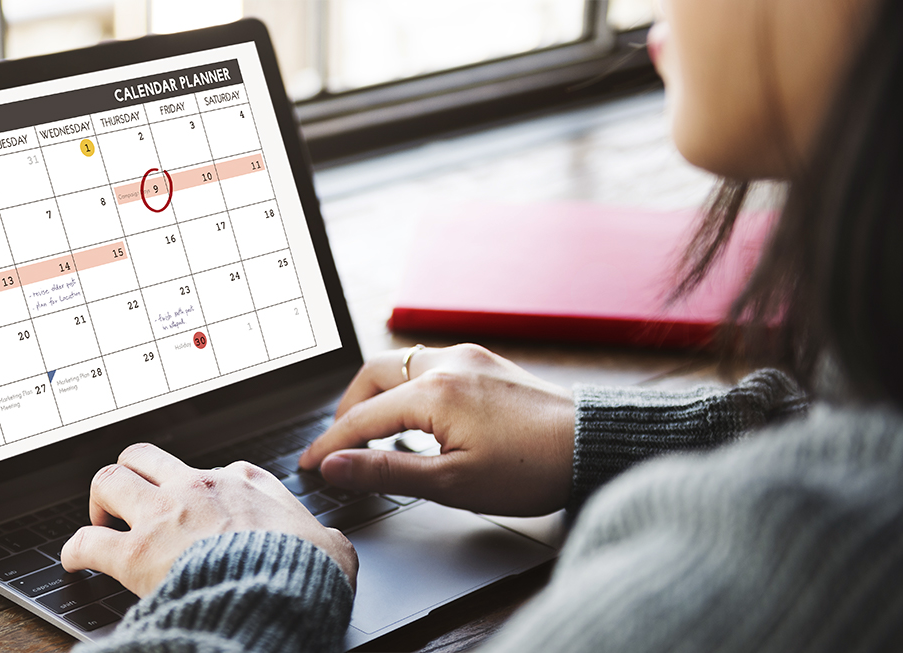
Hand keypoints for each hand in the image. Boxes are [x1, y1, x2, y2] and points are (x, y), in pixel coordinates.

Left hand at [62, 443, 357, 596]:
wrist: (279, 594)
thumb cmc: (305, 572)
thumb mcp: (331, 546)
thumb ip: (324, 538)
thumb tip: (332, 548)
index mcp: (245, 483)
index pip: (213, 470)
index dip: (200, 490)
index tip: (196, 508)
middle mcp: (198, 487)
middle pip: (146, 456)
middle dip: (133, 473)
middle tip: (131, 499)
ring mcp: (164, 515)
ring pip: (110, 479)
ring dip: (100, 499)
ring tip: (100, 519)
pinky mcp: (136, 552)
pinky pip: (87, 541)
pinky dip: (75, 549)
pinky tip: (74, 560)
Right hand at [298, 344, 574, 515]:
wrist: (593, 445)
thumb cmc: (532, 469)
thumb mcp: (451, 483)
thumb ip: (386, 470)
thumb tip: (336, 466)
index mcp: (434, 391)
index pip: (362, 417)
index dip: (330, 444)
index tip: (310, 465)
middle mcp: (447, 362)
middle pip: (373, 375)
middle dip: (349, 408)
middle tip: (340, 445)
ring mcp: (469, 358)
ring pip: (401, 364)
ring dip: (378, 395)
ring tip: (373, 434)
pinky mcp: (486, 363)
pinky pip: (429, 365)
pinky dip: (407, 388)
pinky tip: (416, 418)